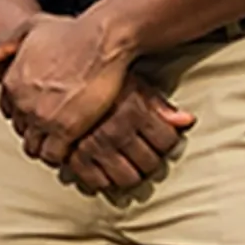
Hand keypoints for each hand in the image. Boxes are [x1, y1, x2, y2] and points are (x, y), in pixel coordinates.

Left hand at [0, 11, 134, 167]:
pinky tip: (74, 146)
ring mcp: (42, 117)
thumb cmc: (71, 32)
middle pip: (22, 131)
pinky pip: (54, 156)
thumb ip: (3, 43)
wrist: (101, 41)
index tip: (39, 113)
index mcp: (12, 81)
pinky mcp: (65, 129)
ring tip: (63, 143)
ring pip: (36, 148)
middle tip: (54, 130)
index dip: (24, 114)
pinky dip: (63, 156)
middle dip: (36, 131)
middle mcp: (22, 102)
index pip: (8, 112)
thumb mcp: (30, 27)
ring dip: (48, 147)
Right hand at [58, 73, 194, 192]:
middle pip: (149, 164)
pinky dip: (99, 180)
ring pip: (126, 178)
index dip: (167, 143)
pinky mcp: (71, 153)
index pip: (166, 140)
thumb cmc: (95, 72)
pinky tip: (100, 169)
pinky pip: (94, 180)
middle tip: (143, 158)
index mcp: (133, 110)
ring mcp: (94, 144)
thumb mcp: (130, 81)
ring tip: (123, 165)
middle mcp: (116, 129)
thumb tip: (187, 120)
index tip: (159, 142)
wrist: (56, 63)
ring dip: (128, 175)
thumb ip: (158, 104)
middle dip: (149, 163)